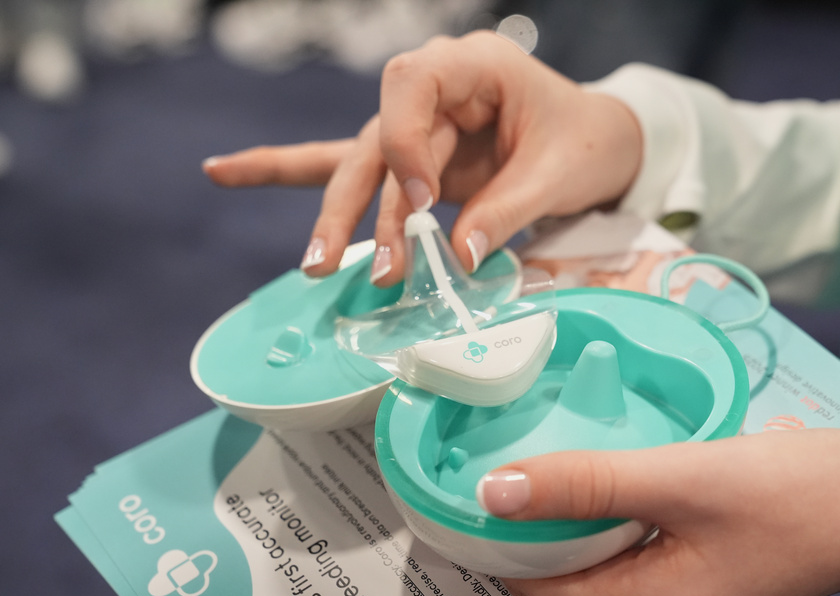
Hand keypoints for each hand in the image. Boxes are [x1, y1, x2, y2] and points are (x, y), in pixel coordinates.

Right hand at [202, 31, 642, 284]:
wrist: (596, 142)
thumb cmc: (583, 143)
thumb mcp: (557, 174)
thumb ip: (506, 211)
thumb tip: (456, 258)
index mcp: (473, 67)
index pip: (412, 88)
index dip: (405, 143)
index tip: (426, 202)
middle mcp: (434, 90)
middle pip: (374, 138)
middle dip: (351, 203)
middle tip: (329, 261)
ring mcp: (418, 126)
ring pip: (360, 165)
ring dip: (339, 219)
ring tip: (317, 266)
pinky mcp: (413, 161)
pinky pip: (350, 167)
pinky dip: (290, 172)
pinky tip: (225, 170)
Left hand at [476, 429, 839, 595]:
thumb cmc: (794, 494)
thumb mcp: (679, 477)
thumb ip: (585, 485)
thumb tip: (495, 492)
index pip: (539, 592)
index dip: (497, 549)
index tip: (466, 502)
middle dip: (525, 553)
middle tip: (495, 493)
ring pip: (596, 591)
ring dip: (567, 547)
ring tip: (540, 492)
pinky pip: (630, 583)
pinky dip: (605, 549)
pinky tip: (599, 504)